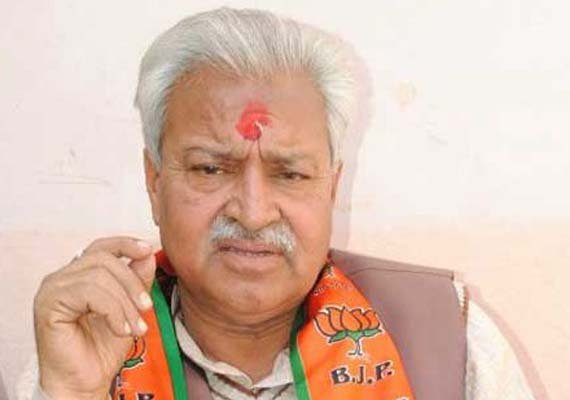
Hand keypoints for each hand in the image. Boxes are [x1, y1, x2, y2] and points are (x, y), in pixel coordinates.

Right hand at [33, 237, 156, 399]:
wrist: (86, 381)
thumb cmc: (103, 348)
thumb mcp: (129, 307)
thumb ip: (137, 280)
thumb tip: (147, 254)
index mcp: (79, 274)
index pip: (102, 246)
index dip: (126, 244)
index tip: (148, 250)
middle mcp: (62, 277)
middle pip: (105, 260)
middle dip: (132, 283)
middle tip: (146, 309)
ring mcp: (53, 289)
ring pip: (99, 276)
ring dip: (125, 303)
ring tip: (134, 327)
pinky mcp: (49, 304)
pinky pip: (90, 293)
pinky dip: (113, 311)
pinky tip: (120, 329)